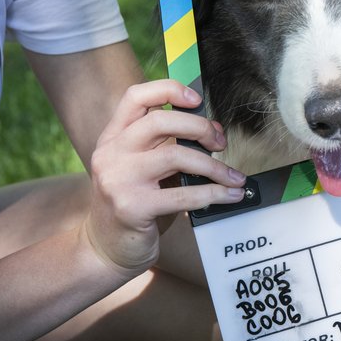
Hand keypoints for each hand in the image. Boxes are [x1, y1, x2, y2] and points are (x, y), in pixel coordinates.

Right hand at [84, 80, 246, 274]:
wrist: (104, 250)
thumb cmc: (134, 204)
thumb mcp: (141, 168)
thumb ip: (165, 146)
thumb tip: (213, 131)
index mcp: (113, 137)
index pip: (135, 97)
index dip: (168, 90)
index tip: (197, 99)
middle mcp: (111, 154)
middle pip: (160, 120)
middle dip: (200, 127)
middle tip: (220, 143)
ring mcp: (118, 180)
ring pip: (175, 155)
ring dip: (214, 166)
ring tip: (235, 177)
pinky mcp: (132, 208)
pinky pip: (183, 195)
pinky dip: (214, 193)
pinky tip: (231, 196)